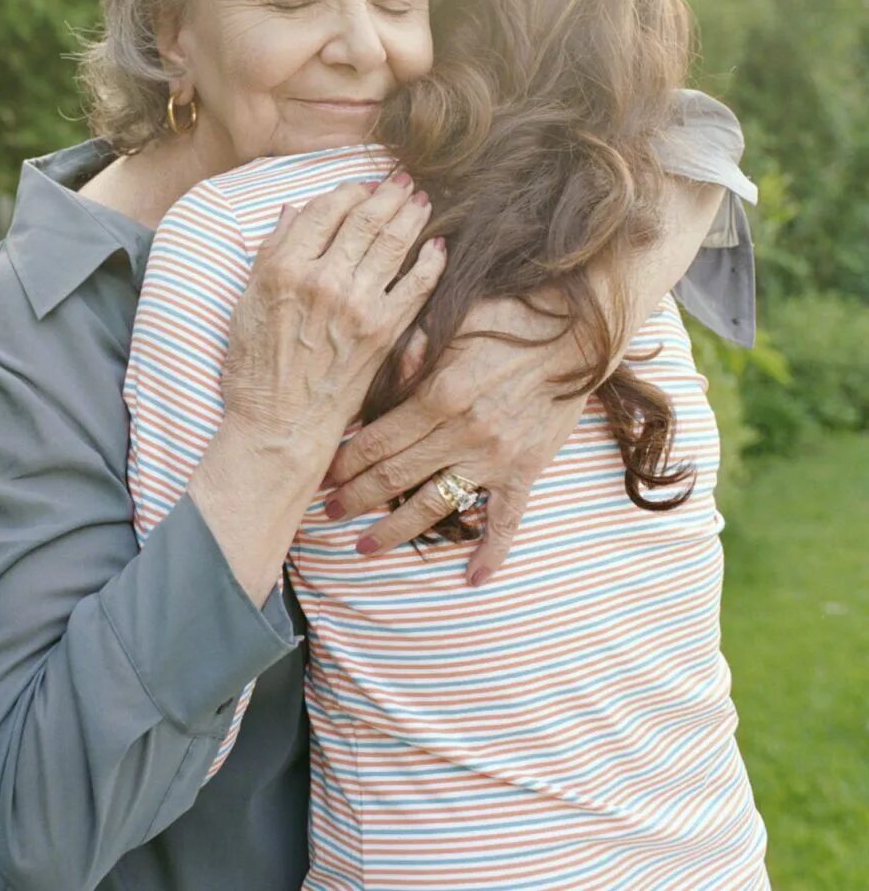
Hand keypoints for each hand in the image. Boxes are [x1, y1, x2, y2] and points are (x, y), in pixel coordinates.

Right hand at [219, 171, 445, 495]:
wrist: (279, 425)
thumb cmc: (254, 368)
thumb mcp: (246, 303)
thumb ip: (271, 253)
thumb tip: (294, 212)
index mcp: (284, 268)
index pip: (324, 209)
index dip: (347, 191)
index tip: (360, 186)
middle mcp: (323, 280)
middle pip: (365, 218)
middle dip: (388, 192)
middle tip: (403, 180)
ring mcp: (357, 305)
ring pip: (394, 242)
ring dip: (412, 215)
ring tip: (422, 201)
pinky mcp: (384, 331)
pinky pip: (416, 285)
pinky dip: (431, 261)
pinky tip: (438, 247)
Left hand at [323, 295, 586, 584]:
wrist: (576, 331)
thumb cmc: (505, 318)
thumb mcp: (448, 323)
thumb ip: (407, 354)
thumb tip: (368, 381)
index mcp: (437, 395)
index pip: (376, 440)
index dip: (345, 461)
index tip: (322, 475)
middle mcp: (462, 433)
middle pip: (394, 477)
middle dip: (355, 499)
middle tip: (327, 514)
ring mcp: (495, 457)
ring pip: (434, 505)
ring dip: (395, 530)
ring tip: (363, 548)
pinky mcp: (526, 471)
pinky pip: (507, 520)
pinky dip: (492, 552)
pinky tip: (474, 579)